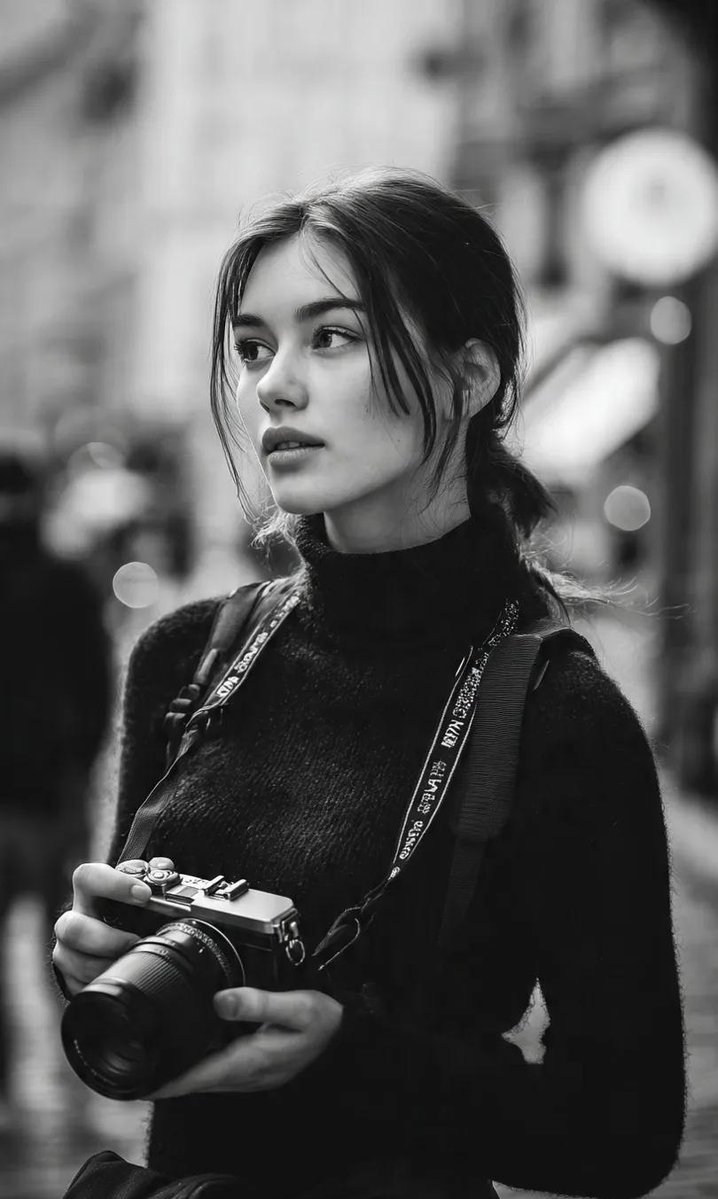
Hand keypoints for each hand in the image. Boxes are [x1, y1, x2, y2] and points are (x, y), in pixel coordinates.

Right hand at [52, 857, 159, 995]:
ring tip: (128, 962)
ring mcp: (66, 950)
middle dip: (107, 939)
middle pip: (73, 928)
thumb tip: (164, 868)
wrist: (105, 941)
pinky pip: (78, 984)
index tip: (144, 894)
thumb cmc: (123, 911)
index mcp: (88, 893)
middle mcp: (72, 920)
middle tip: (134, 940)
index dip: (114, 884)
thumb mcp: (135, 890)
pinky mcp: (68, 976)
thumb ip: (151, 875)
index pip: (88, 877)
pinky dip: (100, 982)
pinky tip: (117, 977)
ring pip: (72, 960)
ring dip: (104, 964)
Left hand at [149, 986, 343, 1098]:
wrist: (349, 1034)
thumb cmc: (325, 1021)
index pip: (195, 1078)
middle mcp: (245, 1074)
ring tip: (152, 1058)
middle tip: (133, 1065)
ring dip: (180, 1071)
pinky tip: (192, 1048)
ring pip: (205, 1077)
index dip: (164, 1082)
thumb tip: (220, 1000)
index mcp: (248, 1061)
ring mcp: (250, 1073)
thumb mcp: (296, 1007)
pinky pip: (218, 1069)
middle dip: (164, 1077)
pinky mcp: (255, 1066)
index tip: (136, 1082)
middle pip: (194, 1081)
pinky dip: (199, 1063)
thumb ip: (258, 1003)